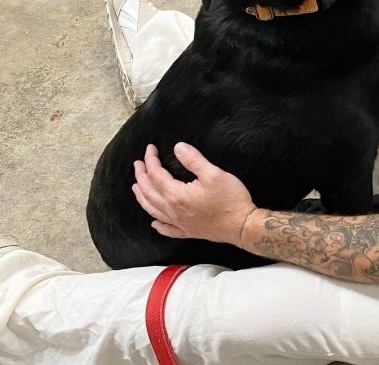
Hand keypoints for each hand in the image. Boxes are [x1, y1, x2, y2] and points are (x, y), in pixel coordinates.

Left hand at [132, 143, 256, 246]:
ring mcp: (179, 223)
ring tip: (136, 188)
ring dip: (142, 197)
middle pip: (149, 192)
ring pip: (153, 210)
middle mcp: (174, 211)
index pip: (156, 175)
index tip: (150, 149)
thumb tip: (178, 148)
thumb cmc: (230, 200)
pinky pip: (167, 229)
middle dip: (141, 176)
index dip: (150, 160)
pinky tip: (154, 222)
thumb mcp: (214, 174)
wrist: (242, 226)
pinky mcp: (188, 231)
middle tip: (138, 164)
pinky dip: (158, 224)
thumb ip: (193, 160)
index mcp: (177, 195)